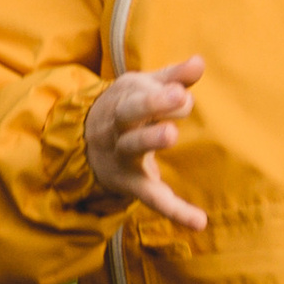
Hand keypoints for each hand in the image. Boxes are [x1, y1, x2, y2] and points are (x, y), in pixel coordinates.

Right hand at [85, 54, 208, 230]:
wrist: (82, 143)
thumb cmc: (126, 107)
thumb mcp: (144, 87)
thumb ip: (174, 76)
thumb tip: (201, 62)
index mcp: (125, 100)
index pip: (144, 93)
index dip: (164, 93)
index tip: (182, 91)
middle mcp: (119, 128)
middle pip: (131, 114)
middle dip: (154, 105)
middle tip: (180, 97)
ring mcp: (122, 156)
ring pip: (134, 148)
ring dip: (151, 139)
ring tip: (171, 134)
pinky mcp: (130, 184)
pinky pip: (152, 198)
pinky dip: (175, 211)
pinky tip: (199, 222)